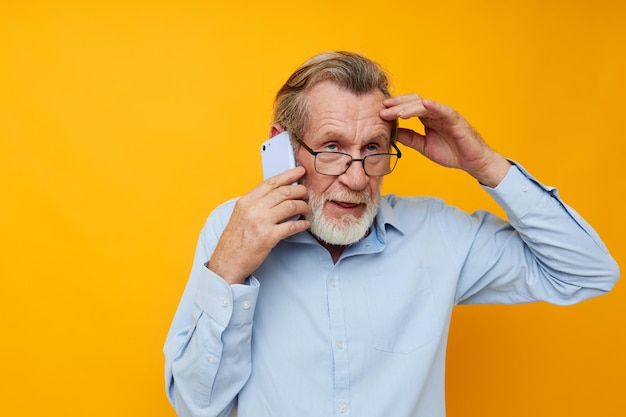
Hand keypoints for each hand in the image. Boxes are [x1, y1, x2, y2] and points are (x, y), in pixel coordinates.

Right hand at [208, 166, 310, 284]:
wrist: (227, 263)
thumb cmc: (234, 242)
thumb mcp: (240, 216)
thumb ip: (256, 204)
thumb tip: (277, 195)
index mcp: (246, 201)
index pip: (271, 182)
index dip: (288, 175)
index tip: (299, 172)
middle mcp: (253, 209)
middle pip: (284, 192)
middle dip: (300, 191)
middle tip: (306, 194)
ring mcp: (261, 222)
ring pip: (291, 206)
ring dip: (303, 206)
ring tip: (307, 210)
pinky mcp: (268, 237)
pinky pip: (292, 226)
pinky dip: (302, 224)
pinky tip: (304, 225)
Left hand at [380, 94, 510, 186]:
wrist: (471, 162)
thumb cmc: (451, 152)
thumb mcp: (424, 146)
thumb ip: (410, 138)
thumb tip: (393, 133)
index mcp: (427, 119)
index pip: (408, 109)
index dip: (394, 109)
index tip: (380, 112)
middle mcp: (435, 114)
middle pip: (414, 103)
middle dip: (397, 106)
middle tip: (382, 110)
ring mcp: (445, 115)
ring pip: (425, 106)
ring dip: (409, 107)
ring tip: (396, 112)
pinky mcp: (456, 120)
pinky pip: (444, 110)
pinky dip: (434, 106)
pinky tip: (423, 105)